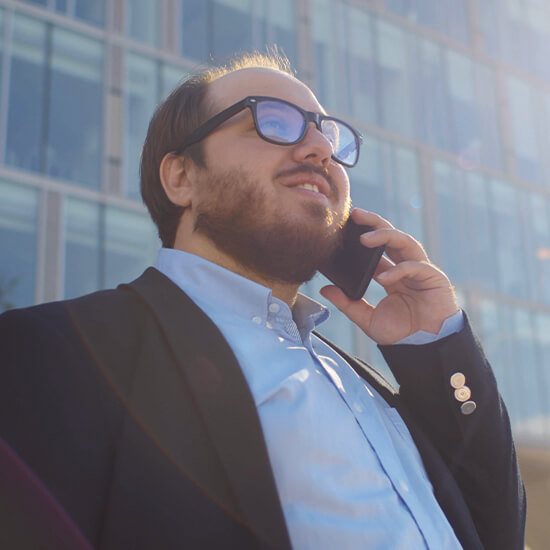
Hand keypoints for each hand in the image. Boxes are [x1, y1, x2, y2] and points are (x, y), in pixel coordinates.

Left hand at [320, 208, 458, 344]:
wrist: (425, 350)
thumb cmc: (401, 334)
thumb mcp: (367, 318)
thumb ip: (348, 303)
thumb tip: (325, 290)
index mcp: (392, 274)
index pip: (378, 248)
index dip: (363, 234)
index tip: (344, 225)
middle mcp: (407, 267)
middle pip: (391, 236)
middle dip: (374, 222)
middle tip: (354, 214)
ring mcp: (421, 270)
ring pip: (404, 242)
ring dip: (385, 236)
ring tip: (364, 238)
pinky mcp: (434, 278)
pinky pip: (416, 266)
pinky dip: (398, 270)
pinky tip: (383, 278)